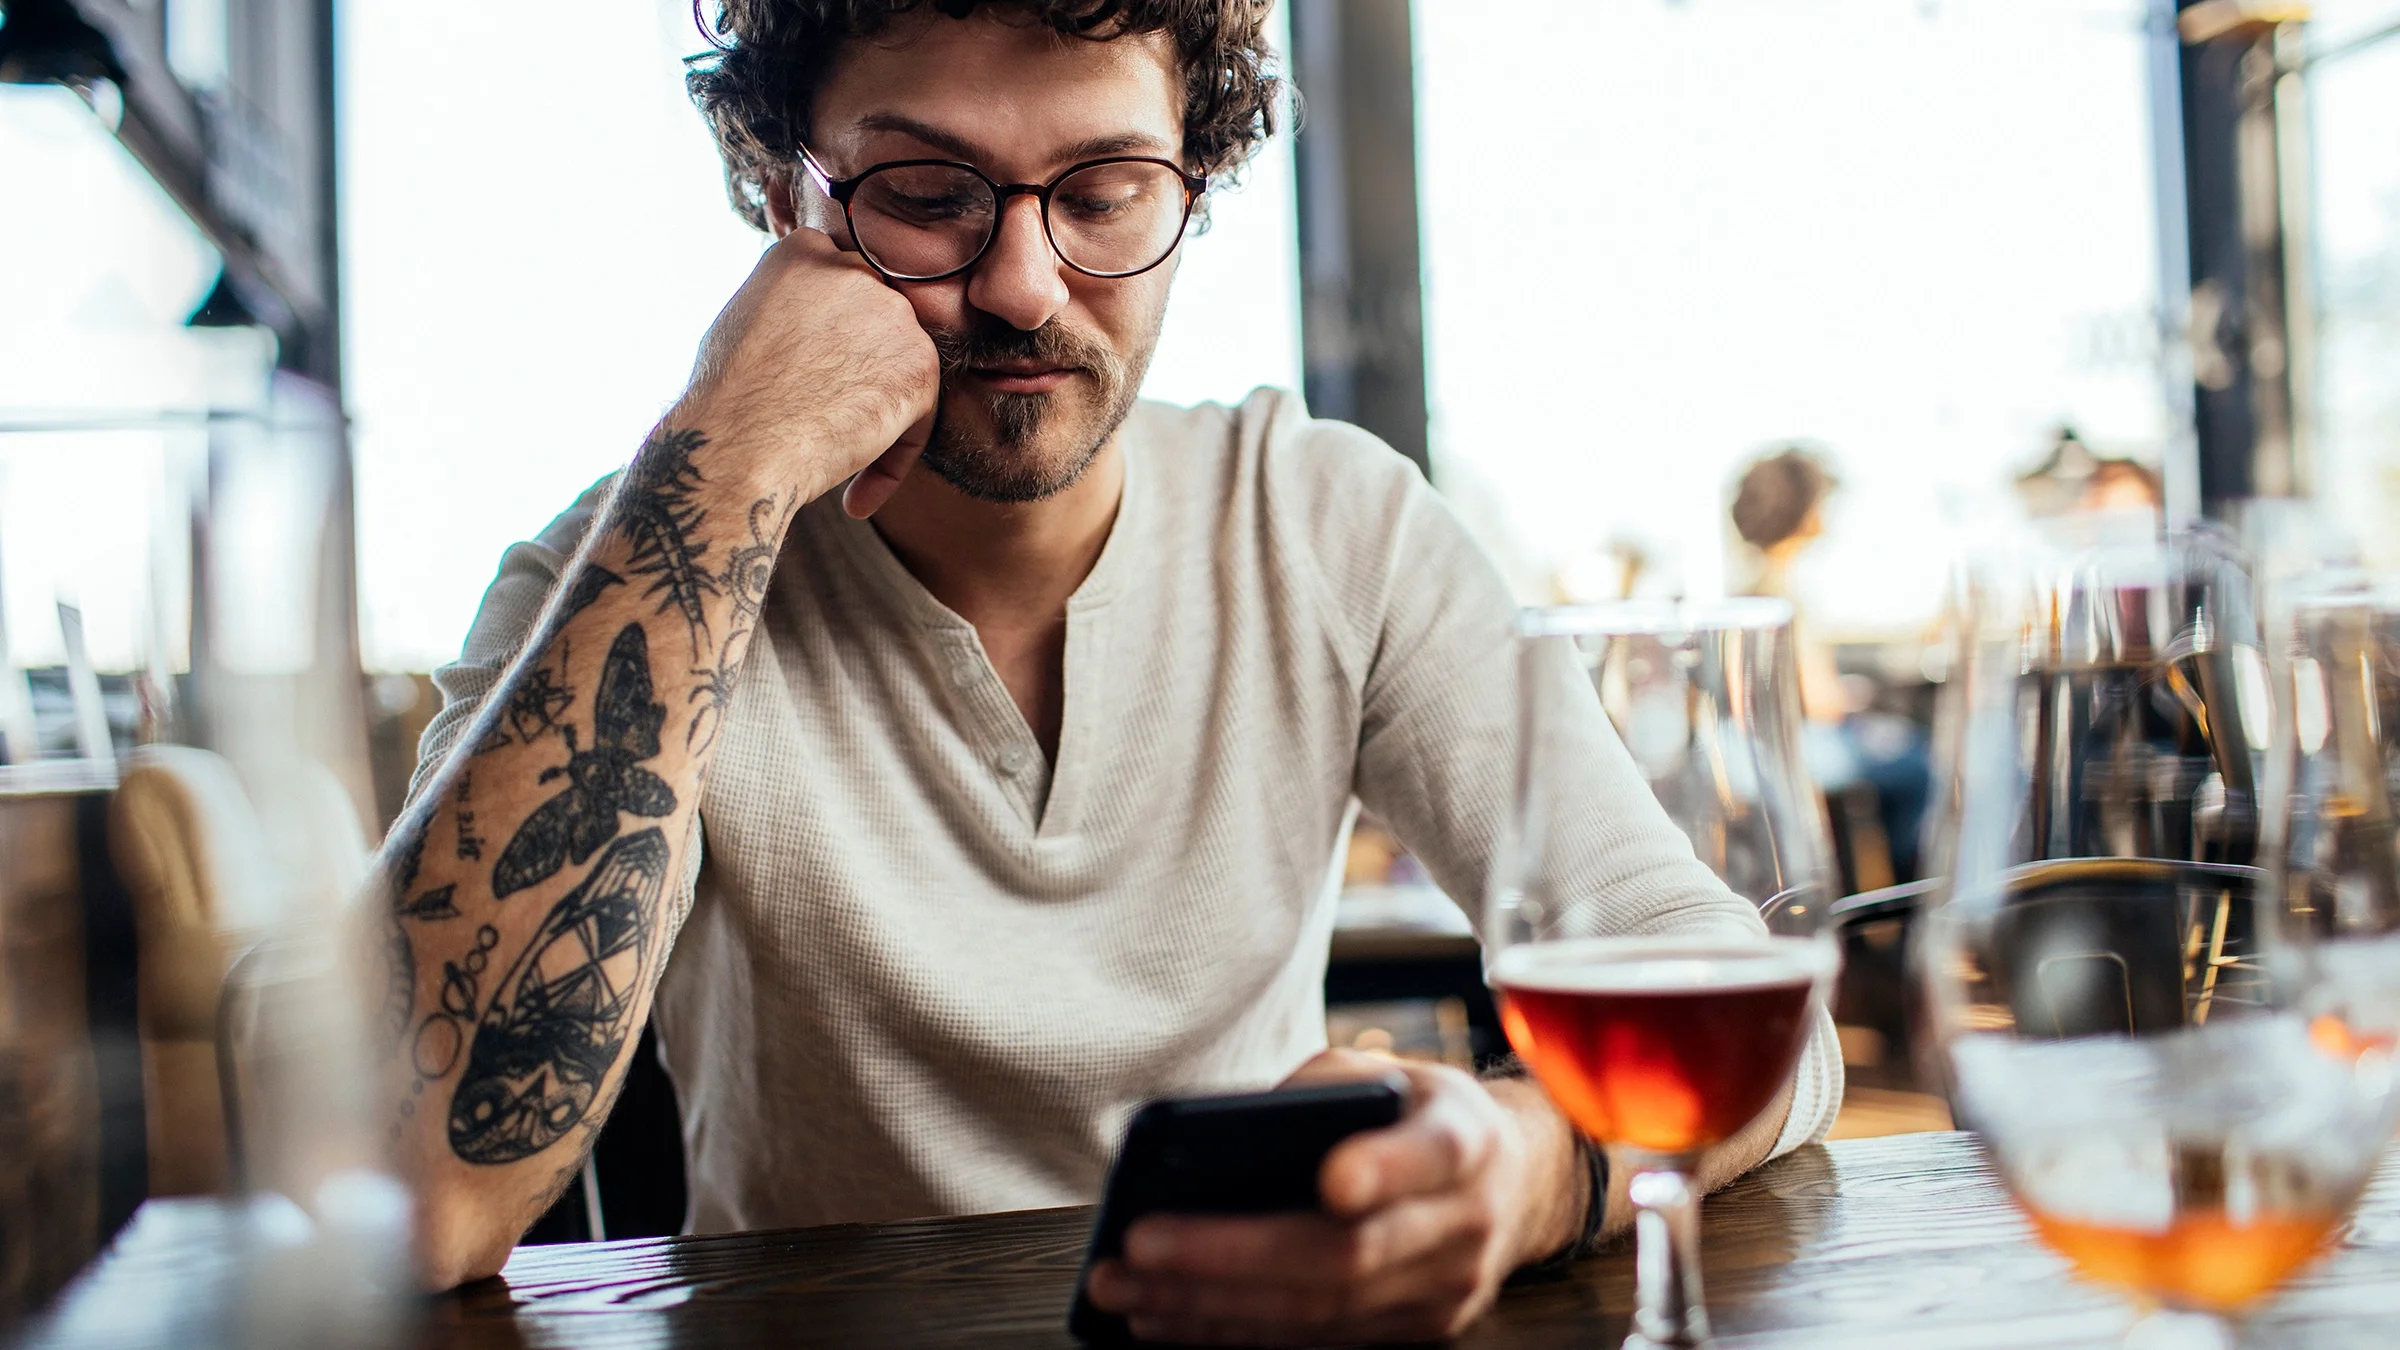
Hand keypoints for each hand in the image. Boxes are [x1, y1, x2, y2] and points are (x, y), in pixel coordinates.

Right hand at [676, 225, 939, 516]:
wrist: (740, 446)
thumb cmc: (725, 401)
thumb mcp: (745, 321)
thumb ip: (788, 307)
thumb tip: (808, 324)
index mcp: (803, 251)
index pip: (839, 283)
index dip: (832, 336)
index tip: (815, 376)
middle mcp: (854, 271)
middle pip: (875, 322)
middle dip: (859, 371)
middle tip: (828, 421)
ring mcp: (893, 316)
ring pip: (899, 368)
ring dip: (877, 416)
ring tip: (836, 462)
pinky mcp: (921, 366)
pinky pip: (918, 416)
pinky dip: (891, 459)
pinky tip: (857, 495)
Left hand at [1084, 1051, 1571, 1346]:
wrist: (1512, 1183)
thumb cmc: (1419, 1114)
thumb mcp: (1386, 1070)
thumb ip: (1321, 1085)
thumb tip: (1221, 1132)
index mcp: (1465, 1139)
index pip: (1431, 1156)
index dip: (1383, 1170)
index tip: (1331, 1179)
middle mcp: (1465, 1222)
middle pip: (1346, 1254)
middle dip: (1231, 1256)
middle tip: (1138, 1248)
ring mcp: (1444, 1291)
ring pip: (1321, 1312)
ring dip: (1212, 1308)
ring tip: (1126, 1292)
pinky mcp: (1415, 1332)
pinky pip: (1318, 1341)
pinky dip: (1236, 1333)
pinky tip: (1169, 1319)